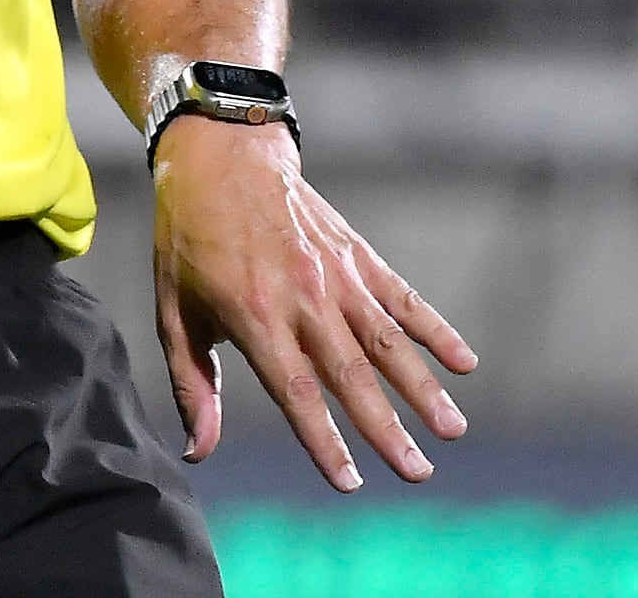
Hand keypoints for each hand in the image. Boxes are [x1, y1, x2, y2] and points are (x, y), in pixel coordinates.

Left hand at [151, 118, 475, 490]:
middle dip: (387, 428)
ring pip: (388, 340)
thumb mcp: (172, 310)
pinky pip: (402, 297)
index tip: (350, 482)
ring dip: (423, 387)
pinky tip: (465, 362)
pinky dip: (435, 328)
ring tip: (452, 429)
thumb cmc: (189, 240)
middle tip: (418, 473)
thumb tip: (199, 450)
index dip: (325, 440)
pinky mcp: (357, 254)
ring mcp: (335, 274)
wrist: (221, 156)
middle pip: (352, 374)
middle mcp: (302, 297)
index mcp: (255, 315)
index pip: (297, 391)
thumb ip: (191, 383)